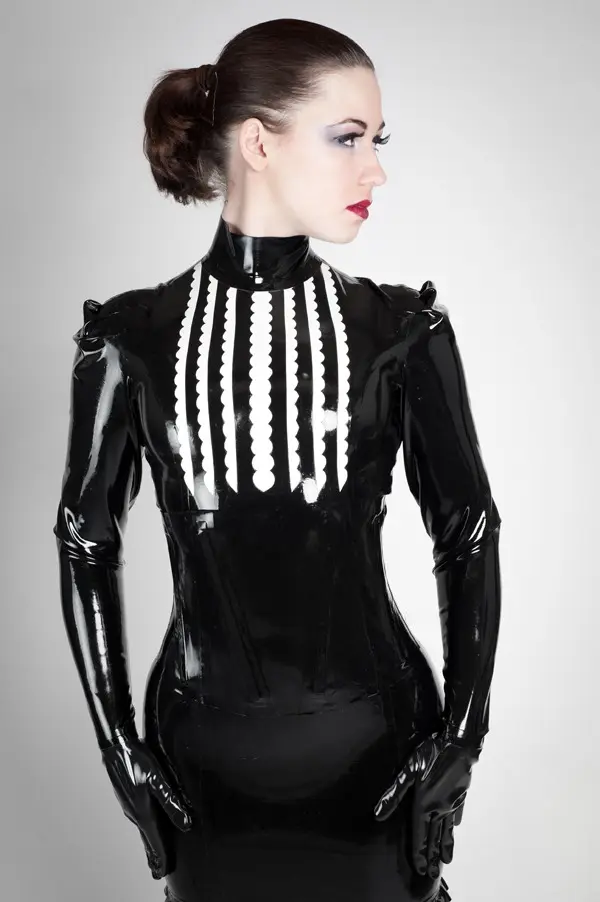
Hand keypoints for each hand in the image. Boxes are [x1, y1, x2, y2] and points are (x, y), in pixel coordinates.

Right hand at [101, 732, 193, 879]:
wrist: (116, 746)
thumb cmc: (137, 760)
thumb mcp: (159, 780)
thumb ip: (172, 802)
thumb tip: (186, 824)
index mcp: (143, 812)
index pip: (154, 842)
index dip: (161, 858)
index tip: (164, 872)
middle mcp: (134, 812)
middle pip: (147, 839)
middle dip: (154, 855)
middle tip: (158, 871)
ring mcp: (129, 805)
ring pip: (142, 829)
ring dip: (149, 842)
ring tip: (154, 853)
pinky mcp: (128, 797)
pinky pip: (139, 819)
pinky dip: (145, 830)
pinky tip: (148, 826)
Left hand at [373, 729, 481, 878]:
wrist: (460, 746)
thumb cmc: (432, 755)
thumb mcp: (408, 771)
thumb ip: (394, 794)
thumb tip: (378, 814)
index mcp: (425, 804)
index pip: (420, 834)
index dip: (419, 852)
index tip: (421, 868)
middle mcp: (439, 808)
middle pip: (435, 837)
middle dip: (433, 857)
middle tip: (434, 874)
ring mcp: (452, 804)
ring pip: (448, 830)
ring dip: (446, 847)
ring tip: (447, 861)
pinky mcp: (460, 796)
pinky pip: (456, 815)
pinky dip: (454, 825)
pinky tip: (454, 828)